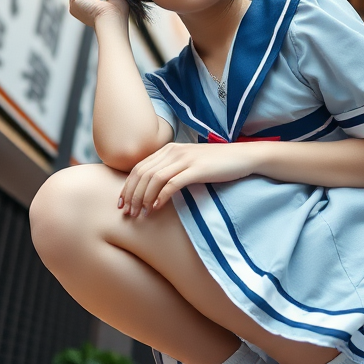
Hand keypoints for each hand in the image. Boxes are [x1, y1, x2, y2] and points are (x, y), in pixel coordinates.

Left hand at [119, 142, 257, 215]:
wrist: (242, 157)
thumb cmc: (216, 163)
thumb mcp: (188, 162)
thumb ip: (171, 169)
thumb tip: (152, 189)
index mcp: (168, 149)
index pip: (139, 168)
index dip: (127, 187)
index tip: (122, 204)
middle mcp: (173, 151)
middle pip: (142, 174)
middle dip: (132, 196)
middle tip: (128, 213)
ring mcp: (185, 159)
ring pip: (154, 179)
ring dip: (143, 199)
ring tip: (141, 214)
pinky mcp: (196, 169)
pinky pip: (172, 184)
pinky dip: (161, 197)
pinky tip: (157, 208)